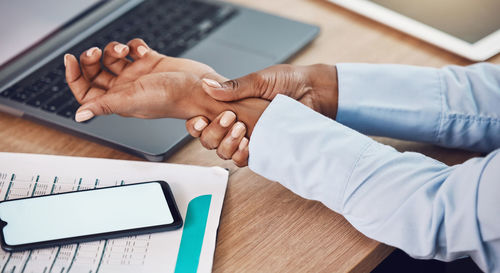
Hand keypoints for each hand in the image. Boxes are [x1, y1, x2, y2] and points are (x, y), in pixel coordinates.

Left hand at [65, 39, 268, 134]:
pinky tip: (140, 48)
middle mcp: (127, 88)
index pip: (86, 91)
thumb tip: (79, 115)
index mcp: (119, 101)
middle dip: (93, 59)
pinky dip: (134, 44)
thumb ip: (104, 105)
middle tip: (96, 52)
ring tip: (125, 49)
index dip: (74, 77)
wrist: (202, 88)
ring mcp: (139, 75)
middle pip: (97, 73)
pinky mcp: (153, 62)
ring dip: (114, 49)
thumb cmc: (173, 99)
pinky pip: (135, 49)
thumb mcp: (133, 100)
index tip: (69, 59)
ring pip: (114, 58)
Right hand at [185, 64, 338, 165]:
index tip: (200, 119)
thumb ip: (233, 87)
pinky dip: (241, 154)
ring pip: (223, 152)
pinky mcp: (263, 148)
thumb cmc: (288, 81)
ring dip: (226, 144)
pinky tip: (248, 144)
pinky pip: (243, 160)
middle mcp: (235, 124)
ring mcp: (248, 137)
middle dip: (213, 132)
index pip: (203, 121)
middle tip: (229, 118)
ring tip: (242, 129)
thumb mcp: (258, 80)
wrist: (313, 91)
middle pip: (208, 140)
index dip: (196, 125)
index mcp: (230, 106)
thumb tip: (207, 85)